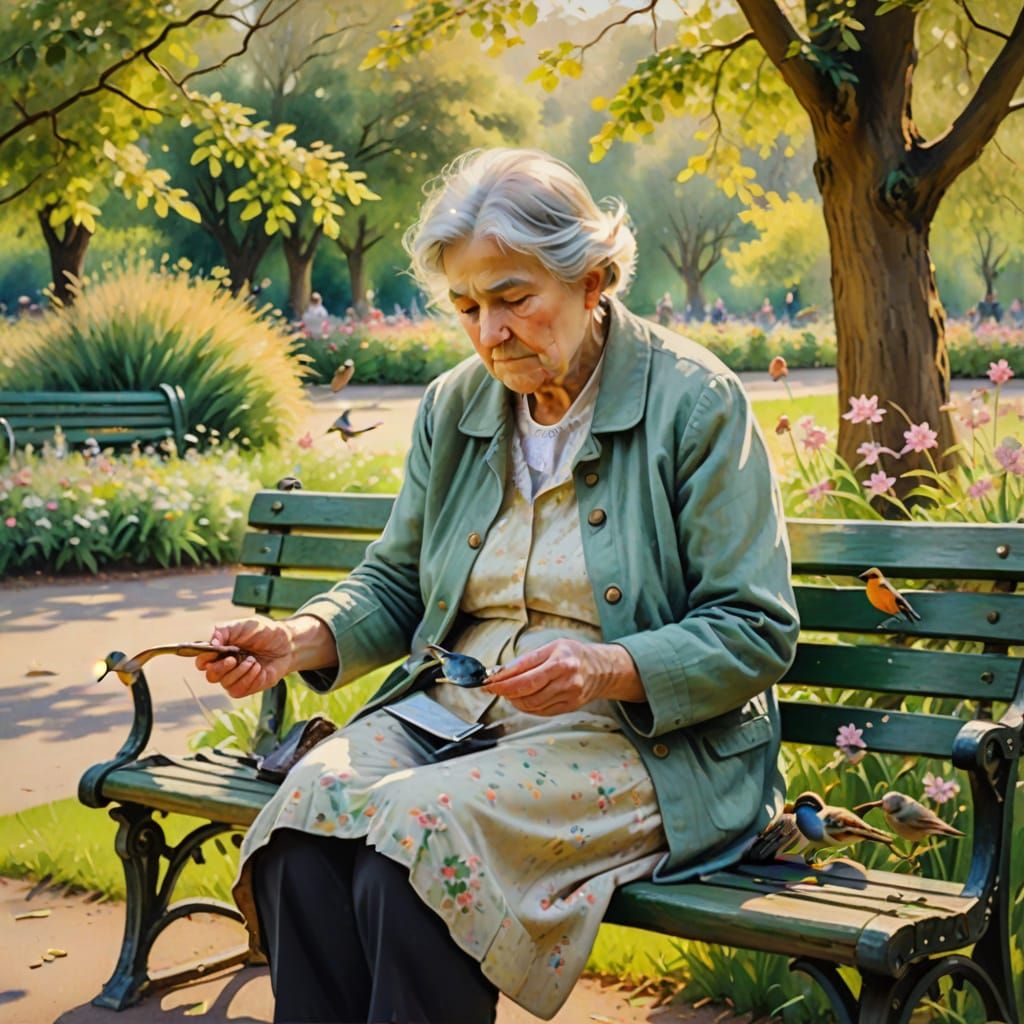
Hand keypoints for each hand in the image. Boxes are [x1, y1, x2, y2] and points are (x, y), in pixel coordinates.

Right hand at [194, 615, 295, 699]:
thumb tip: (211, 642)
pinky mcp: (248, 687)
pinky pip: (239, 691)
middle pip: (210, 676)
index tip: (216, 652)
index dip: (204, 659)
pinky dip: (250, 679)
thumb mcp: (245, 625)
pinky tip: (259, 669)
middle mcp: (225, 666)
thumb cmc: (265, 633)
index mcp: (220, 650)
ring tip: (254, 661)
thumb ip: (225, 631)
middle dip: (221, 668)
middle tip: (235, 658)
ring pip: (225, 684)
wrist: (288, 644)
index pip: (201, 661)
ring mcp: (236, 678)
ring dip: (240, 672)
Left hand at [482, 638, 643, 715]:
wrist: (601, 669)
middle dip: (505, 692)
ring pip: (532, 704)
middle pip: (526, 691)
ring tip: (508, 693)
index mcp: (560, 660)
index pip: (524, 674)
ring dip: (515, 701)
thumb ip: (527, 660)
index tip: (488, 682)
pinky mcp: (570, 707)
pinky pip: (542, 711)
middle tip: (493, 689)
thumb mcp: (551, 647)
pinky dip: (527, 707)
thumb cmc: (573, 654)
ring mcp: (569, 694)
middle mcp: (566, 678)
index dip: (502, 681)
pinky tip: (522, 700)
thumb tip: (502, 672)